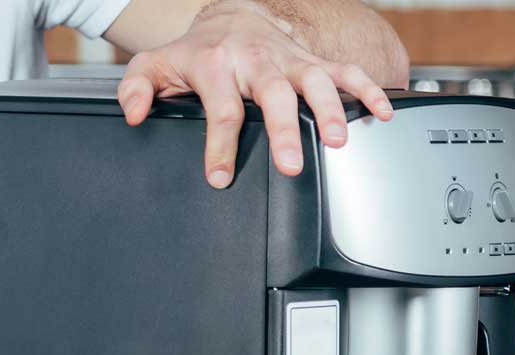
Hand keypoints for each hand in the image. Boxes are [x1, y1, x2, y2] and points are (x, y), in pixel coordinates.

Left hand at [116, 5, 392, 188]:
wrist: (229, 19)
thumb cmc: (193, 52)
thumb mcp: (153, 65)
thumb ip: (136, 88)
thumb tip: (132, 113)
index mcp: (216, 65)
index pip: (220, 109)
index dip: (220, 146)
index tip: (220, 176)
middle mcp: (256, 61)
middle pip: (273, 95)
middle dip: (284, 130)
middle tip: (291, 164)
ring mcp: (288, 60)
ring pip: (314, 82)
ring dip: (330, 110)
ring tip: (338, 141)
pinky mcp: (312, 61)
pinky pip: (346, 72)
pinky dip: (367, 90)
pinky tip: (382, 114)